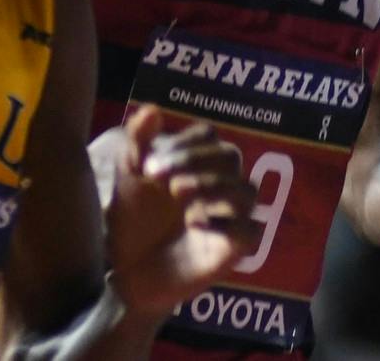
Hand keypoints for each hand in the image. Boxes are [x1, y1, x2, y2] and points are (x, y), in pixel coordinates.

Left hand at [104, 105, 259, 316]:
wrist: (127, 271)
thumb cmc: (132, 221)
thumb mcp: (128, 180)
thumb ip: (137, 143)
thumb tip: (152, 108)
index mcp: (196, 162)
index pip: (208, 136)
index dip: (184, 144)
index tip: (150, 166)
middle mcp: (219, 184)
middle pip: (231, 156)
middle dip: (199, 162)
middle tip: (167, 181)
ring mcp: (230, 216)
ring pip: (247, 190)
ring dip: (214, 187)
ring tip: (180, 195)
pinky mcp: (234, 248)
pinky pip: (251, 230)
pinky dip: (228, 223)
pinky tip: (196, 223)